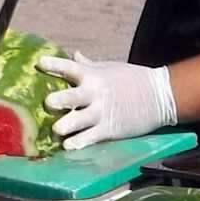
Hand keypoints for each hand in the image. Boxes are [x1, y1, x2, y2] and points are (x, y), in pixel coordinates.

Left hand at [38, 54, 177, 149]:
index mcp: (93, 76)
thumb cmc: (131, 79)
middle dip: (59, 100)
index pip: (70, 68)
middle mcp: (95, 93)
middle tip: (48, 103)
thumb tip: (74, 53)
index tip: (39, 63)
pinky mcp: (110, 129)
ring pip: (79, 120)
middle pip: (72, 96)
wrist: (160, 96)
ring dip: (66, 126)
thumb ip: (87, 65)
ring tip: (57, 131)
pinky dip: (79, 142)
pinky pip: (90, 137)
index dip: (54, 65)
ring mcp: (102, 112)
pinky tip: (68, 146)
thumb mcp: (109, 68)